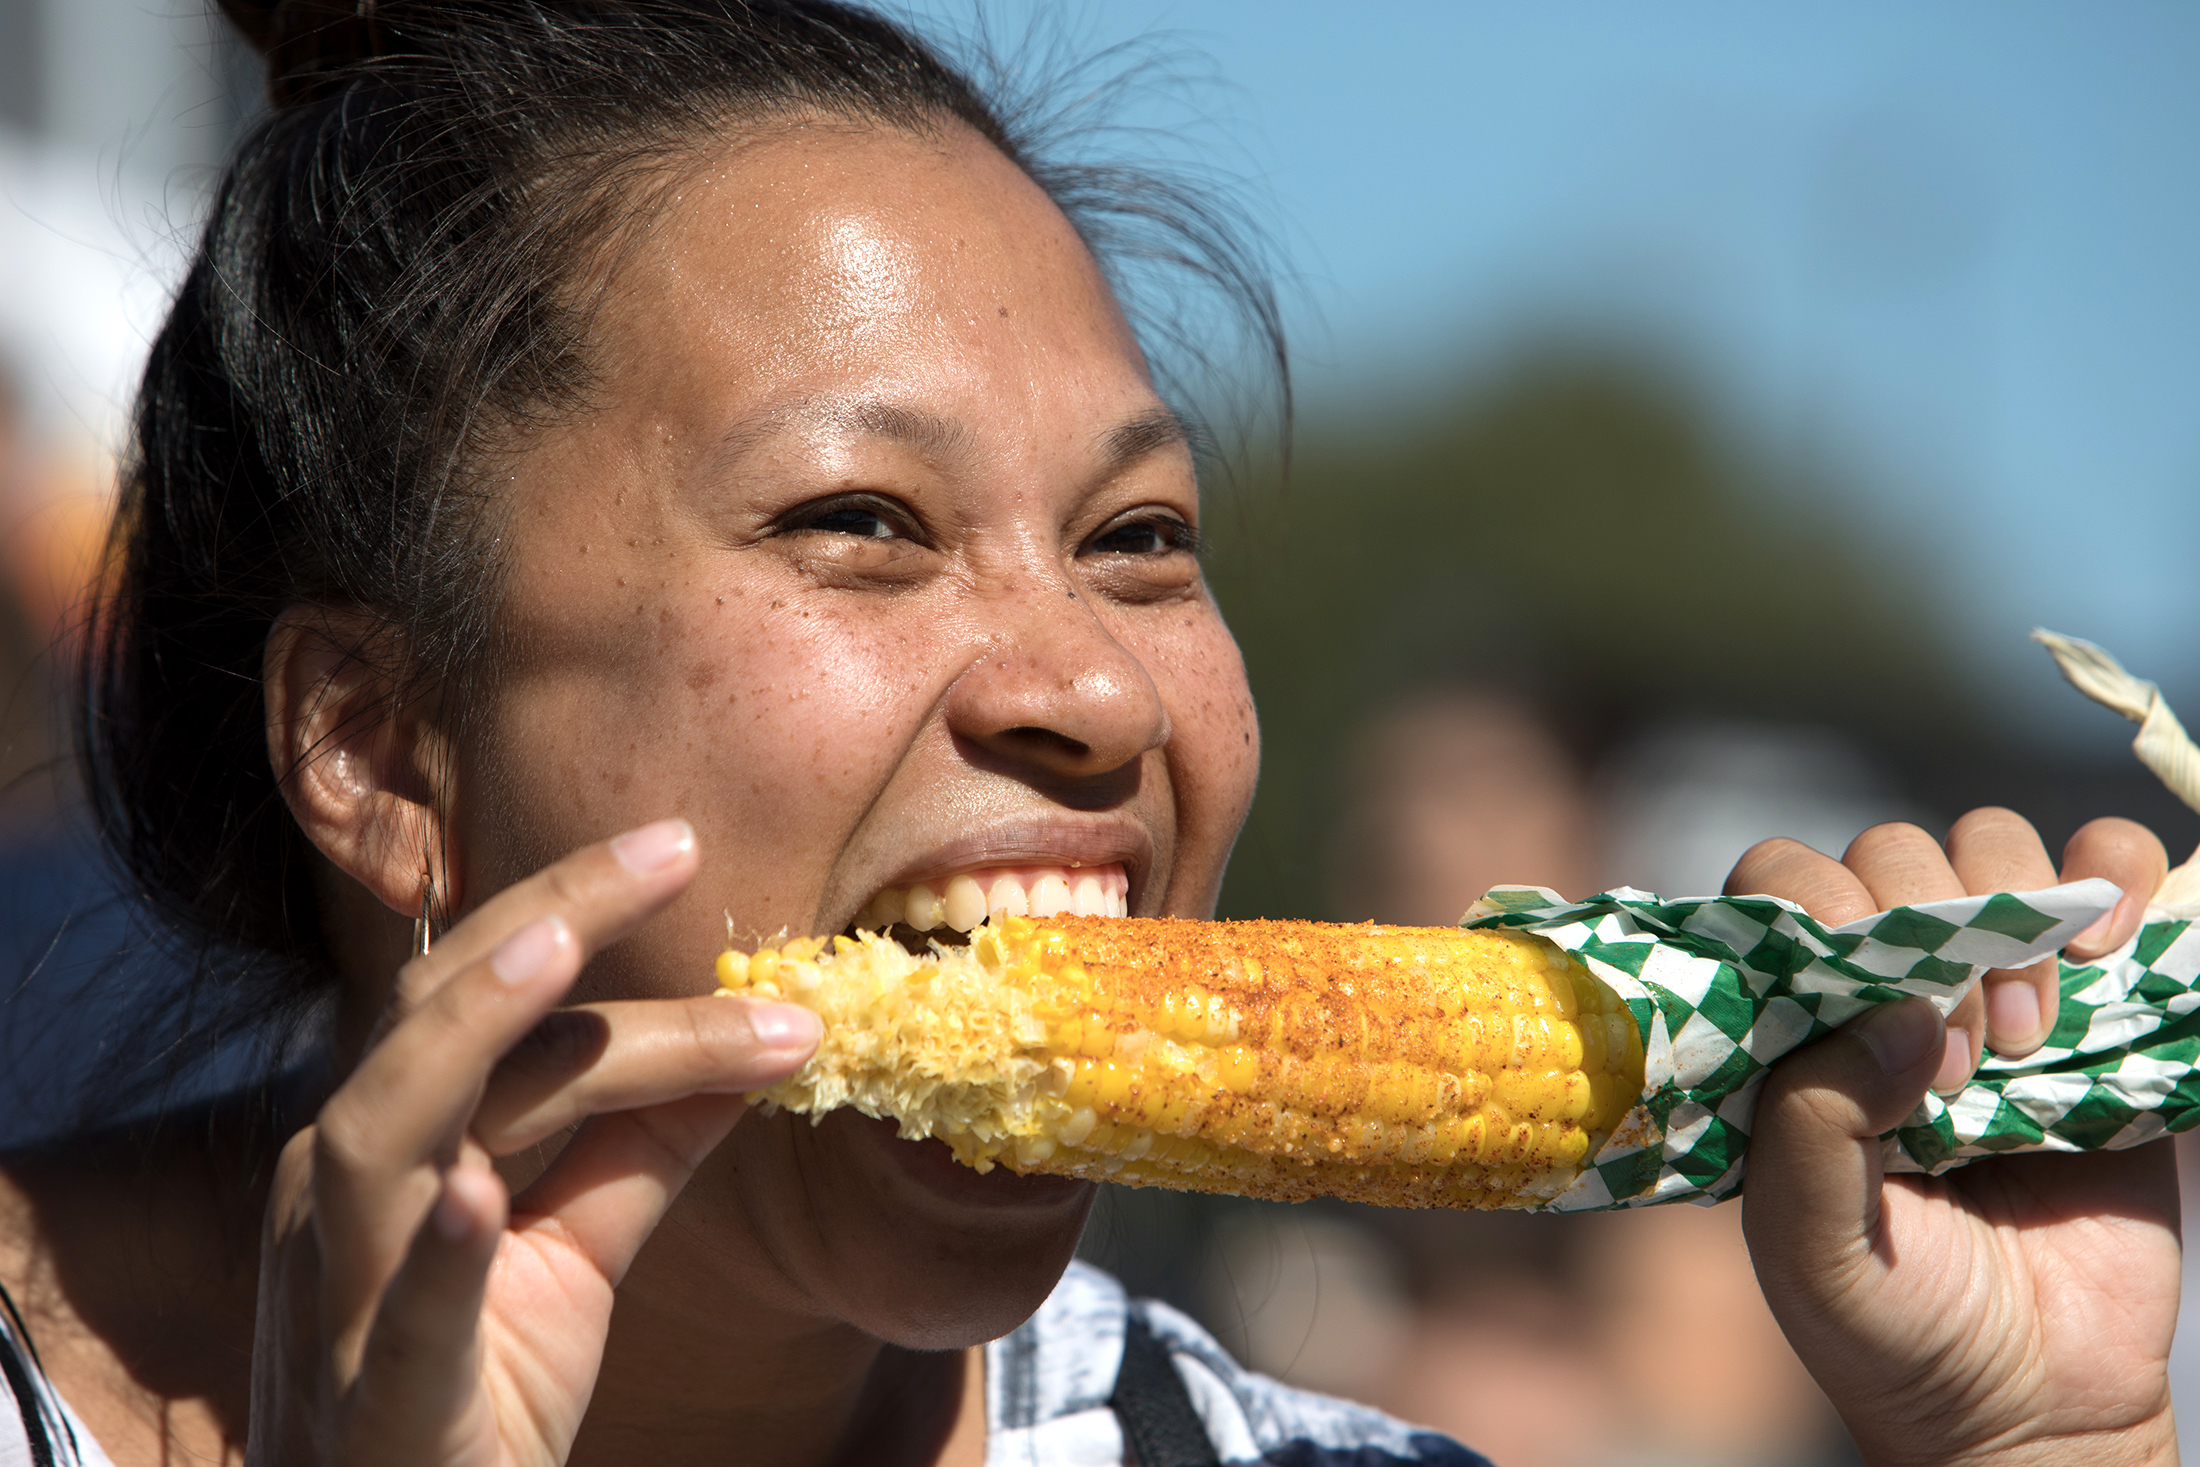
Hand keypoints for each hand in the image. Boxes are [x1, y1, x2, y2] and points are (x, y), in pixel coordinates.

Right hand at [245, 819, 820, 1466]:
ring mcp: (348, 1292)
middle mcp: (346, 1192)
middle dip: (546, 919)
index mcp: (391, 1143)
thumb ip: (648, 1144)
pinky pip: (401, 1315)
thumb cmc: (481, 1392)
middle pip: (435, 1022)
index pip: (478, 991)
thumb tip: (761, 1038)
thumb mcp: (577, 1249)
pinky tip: (477, 1193)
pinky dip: (436, 1250)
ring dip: (472, 1033)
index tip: (684, 843)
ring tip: (560, 950)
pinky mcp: (384, 1400)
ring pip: (391, 1130)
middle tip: (674, 846)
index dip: (570, 905)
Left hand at [1731, 811, 2178, 1466]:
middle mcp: (1885, 987)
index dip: (1824, 911)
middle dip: (1931, 930)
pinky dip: (2115, 873)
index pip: (1780, 887)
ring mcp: (1995, 984)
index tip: (1879, 1005)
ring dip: (2017, 911)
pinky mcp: (2100, 1000)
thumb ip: (1811, 1127)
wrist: (2037, 1400)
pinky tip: (2108, 944)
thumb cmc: (1893, 1322)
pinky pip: (2108, 870)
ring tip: (2028, 1036)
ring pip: (1989, 847)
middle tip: (1963, 1056)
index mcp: (1795, 1025)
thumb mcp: (1810, 1243)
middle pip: (1890, 856)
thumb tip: (1901, 1010)